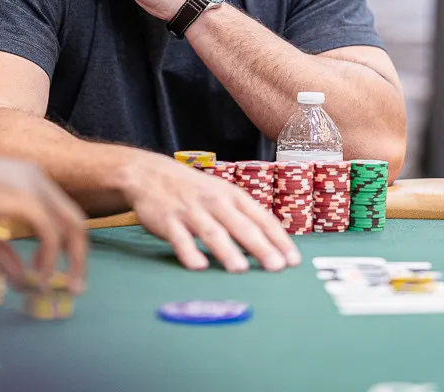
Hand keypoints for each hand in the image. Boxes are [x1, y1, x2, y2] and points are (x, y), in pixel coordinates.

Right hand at [0, 153, 87, 293]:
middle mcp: (36, 178)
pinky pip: (49, 232)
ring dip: (72, 259)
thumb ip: (3, 256)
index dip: (66, 244)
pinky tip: (39, 276)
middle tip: (76, 288)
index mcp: (28, 179)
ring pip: (70, 225)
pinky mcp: (25, 198)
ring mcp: (33, 185)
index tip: (61, 271)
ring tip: (63, 287)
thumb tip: (21, 282)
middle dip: (78, 255)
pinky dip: (49, 257)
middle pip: (74, 219)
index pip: (61, 212)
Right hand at [119, 152, 300, 273]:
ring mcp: (191, 210)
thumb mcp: (222, 195)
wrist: (150, 174)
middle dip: (260, 247)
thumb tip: (273, 245)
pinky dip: (188, 252)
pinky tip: (198, 266)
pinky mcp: (167, 220)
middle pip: (241, 226)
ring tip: (240, 269)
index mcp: (232, 196)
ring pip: (212, 231)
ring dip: (226, 250)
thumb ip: (244, 217)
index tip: (293, 261)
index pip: (262, 218)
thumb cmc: (194, 191)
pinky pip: (179, 238)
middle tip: (276, 267)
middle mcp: (215, 202)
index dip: (278, 240)